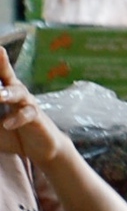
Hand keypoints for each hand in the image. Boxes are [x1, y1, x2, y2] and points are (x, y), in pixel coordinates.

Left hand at [0, 51, 68, 167]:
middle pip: (6, 74)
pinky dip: (16, 119)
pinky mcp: (36, 116)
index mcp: (2, 89)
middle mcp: (14, 91)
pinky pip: (27, 114)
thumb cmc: (10, 133)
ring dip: (7, 93)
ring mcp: (27, 102)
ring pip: (17, 92)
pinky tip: (7, 124)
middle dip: (0, 63)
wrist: (39, 147)